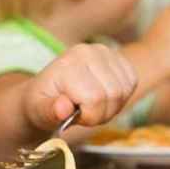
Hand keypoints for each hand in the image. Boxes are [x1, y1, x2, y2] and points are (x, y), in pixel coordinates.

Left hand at [23, 44, 137, 129]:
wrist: (49, 89)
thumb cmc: (42, 102)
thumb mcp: (38, 110)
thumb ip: (49, 111)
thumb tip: (63, 108)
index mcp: (70, 62)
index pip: (95, 98)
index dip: (89, 116)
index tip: (75, 116)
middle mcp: (91, 51)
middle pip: (113, 94)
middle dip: (101, 113)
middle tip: (84, 113)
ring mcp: (107, 52)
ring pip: (124, 91)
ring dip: (111, 107)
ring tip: (92, 106)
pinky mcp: (119, 58)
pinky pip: (131, 83)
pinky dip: (121, 98)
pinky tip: (104, 97)